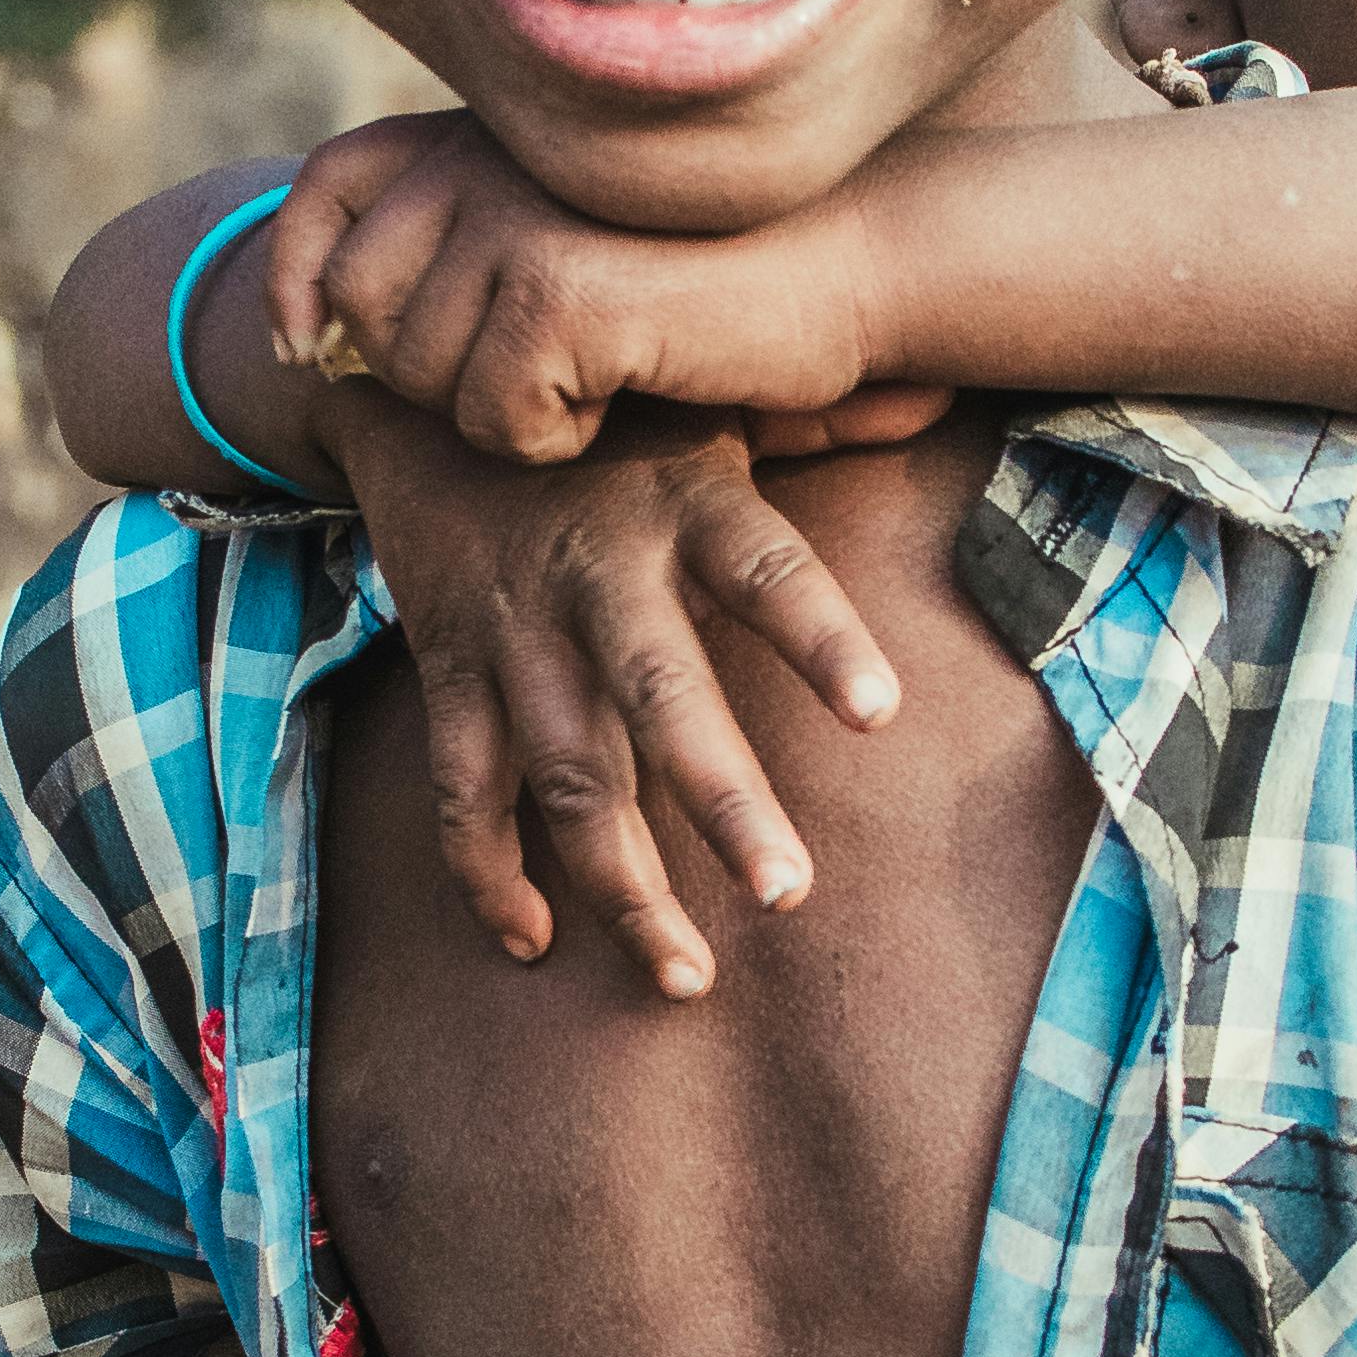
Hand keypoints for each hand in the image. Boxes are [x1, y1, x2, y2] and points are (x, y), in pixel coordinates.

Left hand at [265, 110, 890, 461]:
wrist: (854, 267)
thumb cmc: (716, 278)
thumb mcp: (565, 247)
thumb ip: (454, 261)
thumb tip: (316, 340)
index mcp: (478, 129)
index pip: (325, 186)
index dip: (295, 276)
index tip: (306, 350)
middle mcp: (481, 154)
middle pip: (361, 307)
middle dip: (427, 373)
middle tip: (541, 371)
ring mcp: (511, 215)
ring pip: (422, 375)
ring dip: (503, 412)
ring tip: (599, 370)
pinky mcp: (552, 287)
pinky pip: (491, 418)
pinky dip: (555, 438)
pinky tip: (626, 391)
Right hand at [321, 383, 909, 998]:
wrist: (417, 381)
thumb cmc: (608, 405)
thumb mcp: (710, 388)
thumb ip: (821, 413)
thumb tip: (938, 397)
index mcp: (686, 503)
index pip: (768, 570)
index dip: (819, 639)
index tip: (880, 713)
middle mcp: (600, 574)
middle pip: (661, 702)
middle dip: (721, 805)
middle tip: (786, 894)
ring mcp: (517, 632)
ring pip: (565, 776)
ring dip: (621, 884)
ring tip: (686, 975)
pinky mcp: (449, 669)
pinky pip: (462, 790)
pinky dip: (488, 873)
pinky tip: (534, 944)